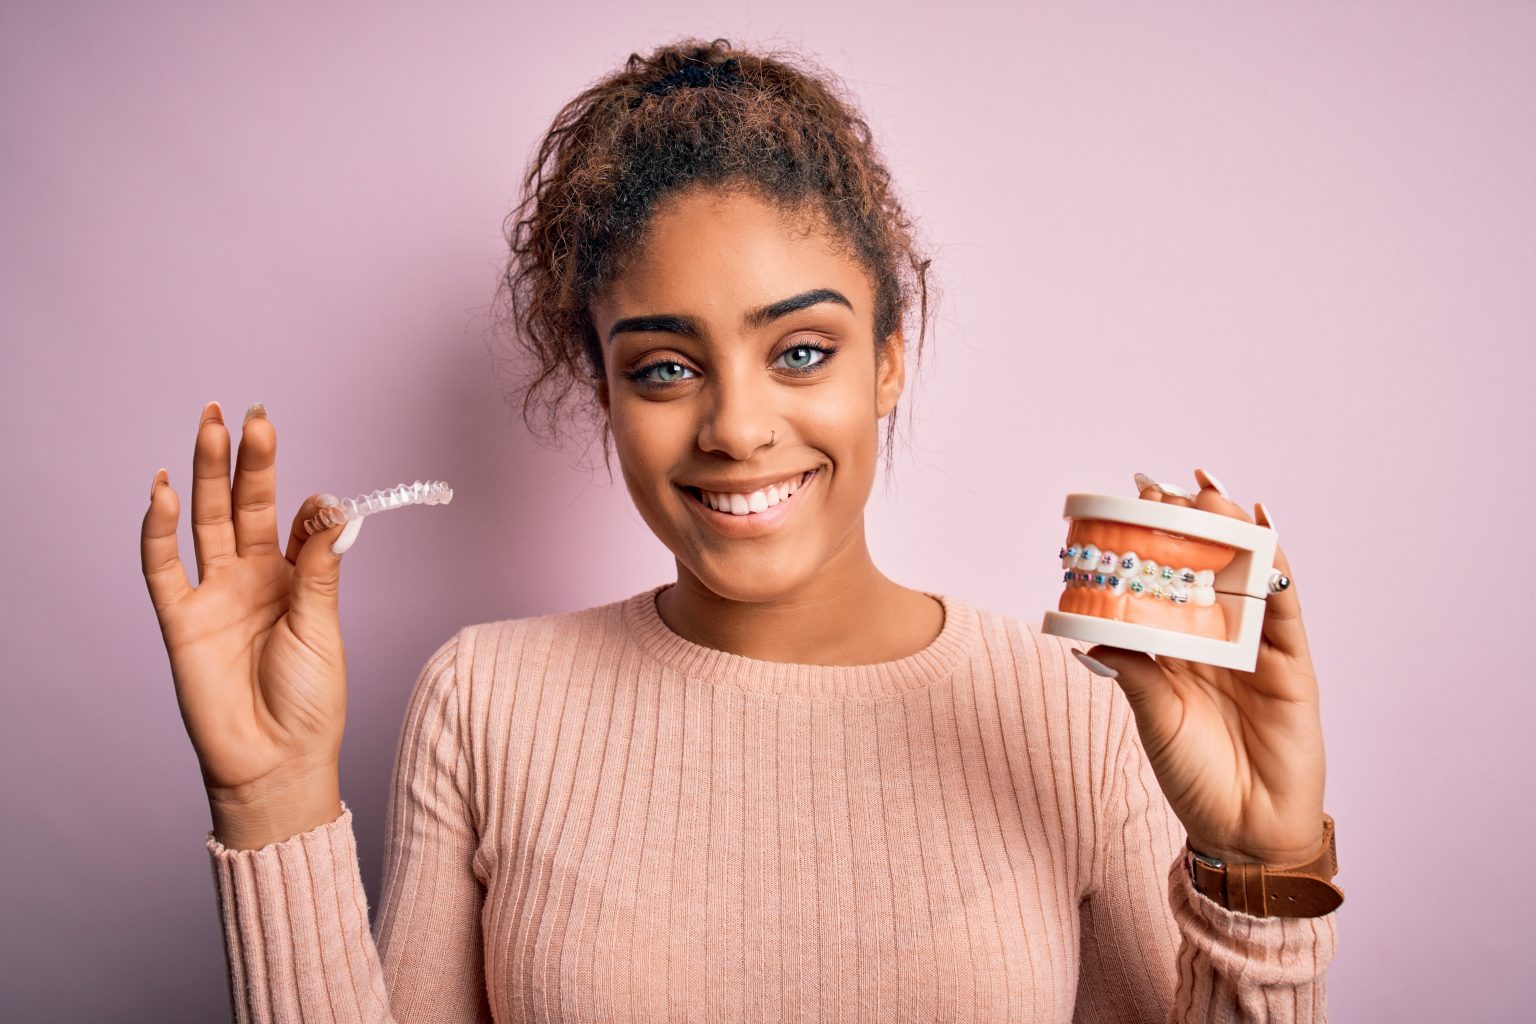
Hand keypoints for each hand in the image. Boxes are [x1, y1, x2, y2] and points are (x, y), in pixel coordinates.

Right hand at [140, 401, 363, 805]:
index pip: (293, 521)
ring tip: (210, 424)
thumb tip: (333, 508)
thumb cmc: (309, 702)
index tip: (319, 494)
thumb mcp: (322, 627)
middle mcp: (251, 578)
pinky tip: (159, 489)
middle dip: (244, 460)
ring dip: (205, 474)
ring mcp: (213, 595)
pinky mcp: (180, 620)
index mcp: (294, 579)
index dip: (303, 500)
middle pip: (243, 505)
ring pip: (205, 521)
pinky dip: (156, 529)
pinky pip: (162, 567)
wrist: (276, 762)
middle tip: (247, 412)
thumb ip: (319, 568)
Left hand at [1075, 468, 1327, 864]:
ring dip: (1229, 531)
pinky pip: (1286, 604)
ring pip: (1246, 574)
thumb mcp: (1153, 716)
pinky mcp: (1292, 663)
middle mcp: (1218, 638)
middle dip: (1186, 524)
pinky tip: (1265, 529)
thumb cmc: (1193, 776)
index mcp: (1179, 646)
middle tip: (1161, 487)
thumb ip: (1133, 670)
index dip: (1151, 541)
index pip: (1165, 580)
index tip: (1129, 501)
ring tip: (1207, 495)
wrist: (1243, 830)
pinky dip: (1278, 565)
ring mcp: (1257, 646)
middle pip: (1206, 566)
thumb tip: (1092, 629)